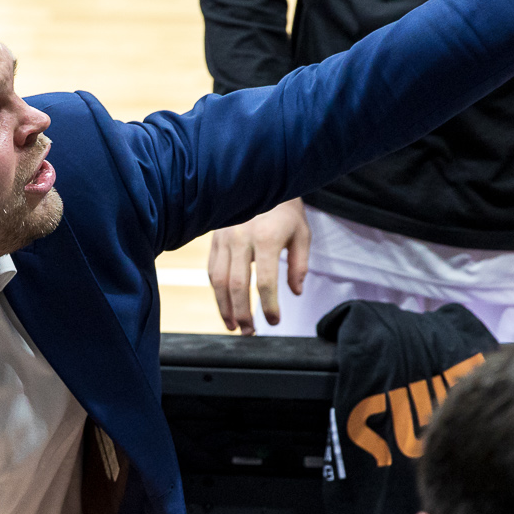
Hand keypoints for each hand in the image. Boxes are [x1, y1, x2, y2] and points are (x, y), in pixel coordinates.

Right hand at [206, 198, 310, 334]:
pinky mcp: (214, 239)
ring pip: (218, 281)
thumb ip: (300, 265)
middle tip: (250, 333)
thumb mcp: (301, 234)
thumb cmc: (285, 211)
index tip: (274, 321)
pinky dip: (216, 292)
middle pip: (237, 285)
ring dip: (224, 308)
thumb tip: (295, 292)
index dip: (269, 305)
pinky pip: (211, 270)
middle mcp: (241, 238)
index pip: (265, 281)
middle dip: (243, 313)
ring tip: (234, 326)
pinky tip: (225, 306)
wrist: (262, 180)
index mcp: (266, 237)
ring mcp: (224, 238)